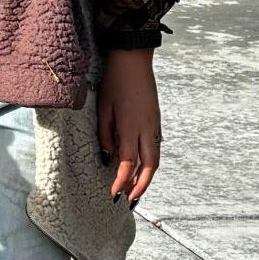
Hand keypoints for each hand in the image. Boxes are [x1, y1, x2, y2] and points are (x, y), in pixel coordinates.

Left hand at [98, 48, 161, 204]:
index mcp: (131, 127)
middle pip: (149, 167)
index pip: (127, 163)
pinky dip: (149, 161)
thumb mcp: (103, 108)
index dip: (121, 181)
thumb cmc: (113, 82)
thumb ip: (106, 134)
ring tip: (135, 188)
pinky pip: (155, 147)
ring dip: (147, 176)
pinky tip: (140, 166)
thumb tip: (109, 156)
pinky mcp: (156, 120)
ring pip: (155, 158)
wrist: (133, 60)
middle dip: (141, 186)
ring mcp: (154, 125)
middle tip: (129, 200)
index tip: (113, 194)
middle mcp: (147, 129)